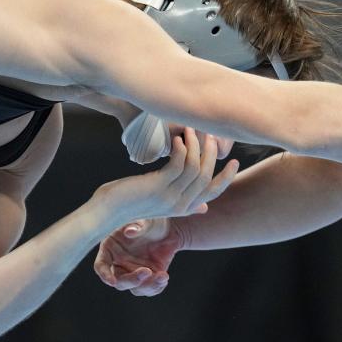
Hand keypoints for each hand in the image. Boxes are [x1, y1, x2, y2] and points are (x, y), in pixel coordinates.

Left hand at [92, 127, 238, 225]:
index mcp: (184, 208)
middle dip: (211, 153)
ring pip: (195, 168)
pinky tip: (177, 139)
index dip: (227, 177)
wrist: (107, 211)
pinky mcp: (158, 187)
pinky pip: (179, 164)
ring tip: (191, 130)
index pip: (214, 192)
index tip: (234, 160)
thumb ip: (184, 203)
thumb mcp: (161, 204)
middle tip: (209, 134)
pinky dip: (181, 148)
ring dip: (195, 146)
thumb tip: (203, 208)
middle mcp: (181, 205)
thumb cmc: (131, 202)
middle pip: (207, 176)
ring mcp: (170, 197)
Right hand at [94, 218, 182, 295]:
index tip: (112, 281)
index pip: (101, 265)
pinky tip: (164, 277)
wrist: (169, 229)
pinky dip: (157, 287)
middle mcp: (119, 263)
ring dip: (147, 286)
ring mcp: (133, 272)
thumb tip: (130, 231)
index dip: (104, 274)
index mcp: (111, 248)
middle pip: (119, 281)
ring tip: (162, 276)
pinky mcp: (148, 278)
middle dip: (132, 280)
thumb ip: (136, 226)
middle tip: (147, 271)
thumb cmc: (151, 220)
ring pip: (136, 288)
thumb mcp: (144, 220)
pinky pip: (149, 289)